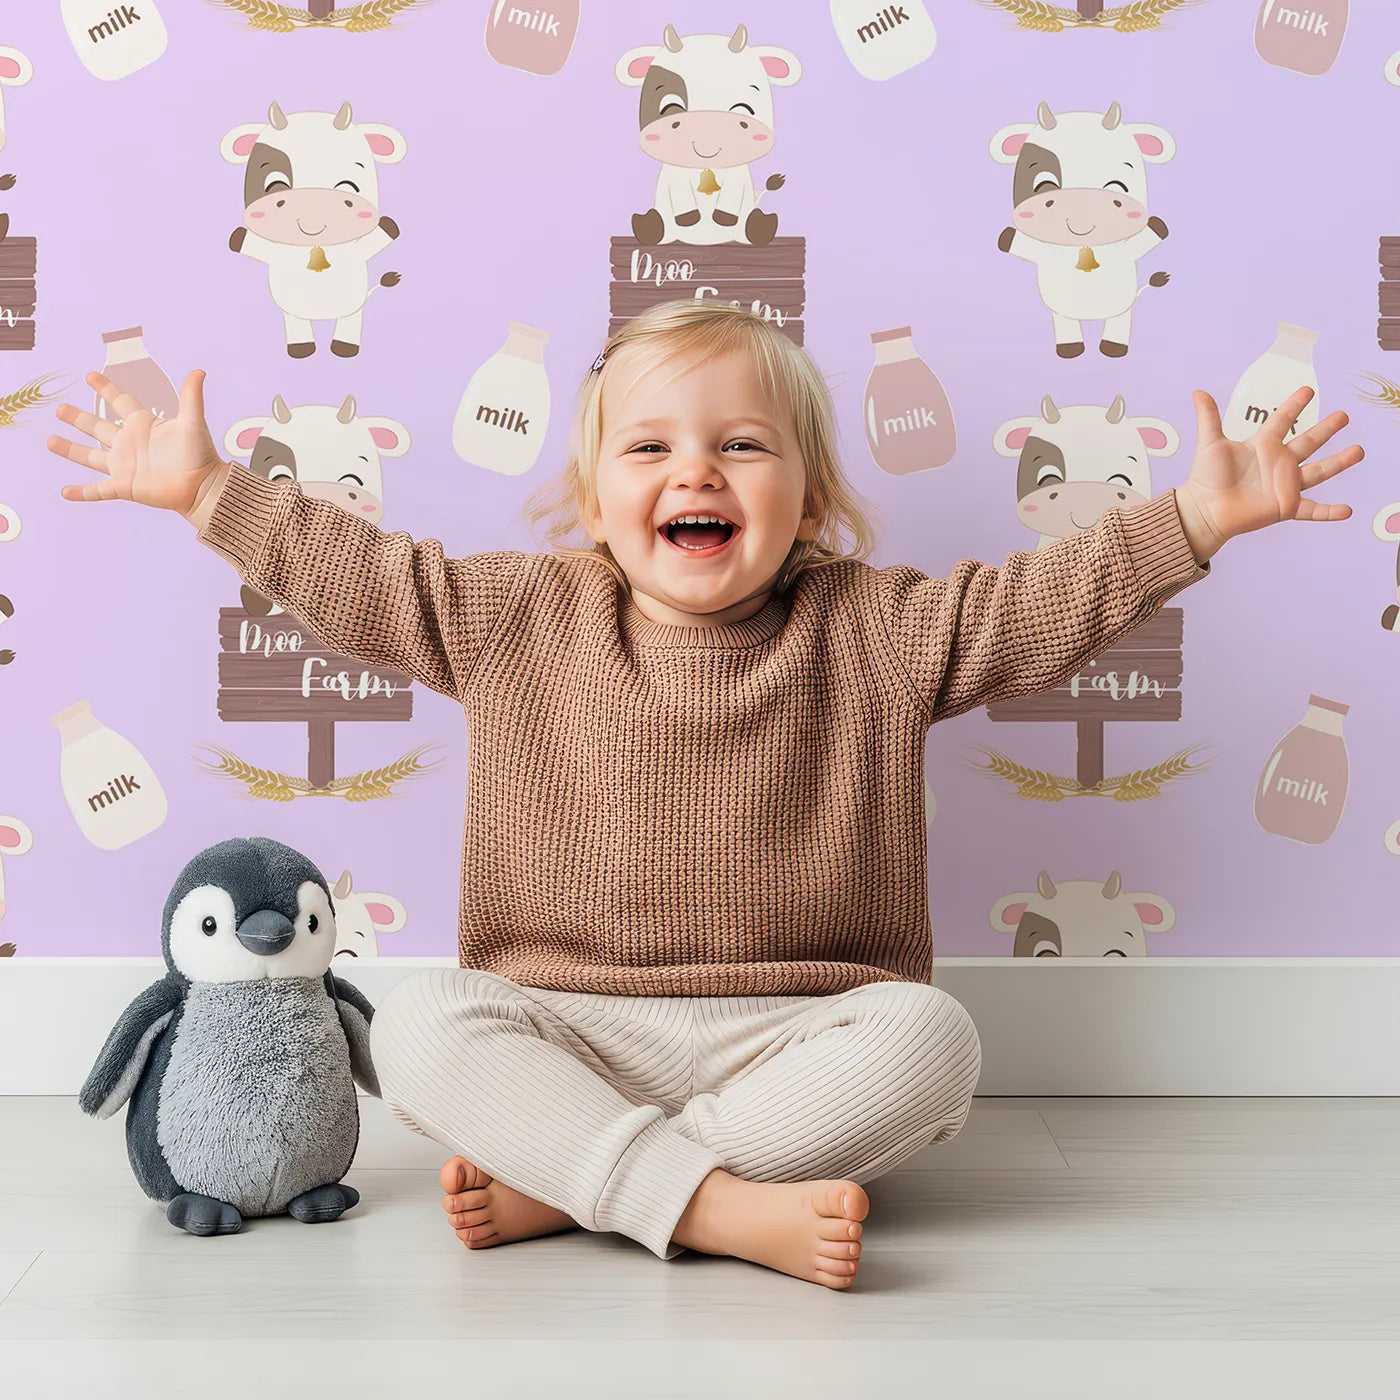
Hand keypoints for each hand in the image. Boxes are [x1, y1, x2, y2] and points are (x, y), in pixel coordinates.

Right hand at [47, 371, 229, 525]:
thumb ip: (191, 397)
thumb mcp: (193, 422)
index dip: (105, 388)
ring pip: (90, 456)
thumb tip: (199, 371)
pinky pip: (98, 490)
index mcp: (142, 424)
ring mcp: (125, 466)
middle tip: (59, 408)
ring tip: (50, 441)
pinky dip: (82, 492)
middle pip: (97, 427)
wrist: (202, 486)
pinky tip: (65, 492)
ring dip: (70, 450)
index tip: (90, 376)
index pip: (120, 401)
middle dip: (78, 418)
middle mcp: (129, 443)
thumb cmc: (200, 453)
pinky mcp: (125, 486)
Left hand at [1175, 386, 1362, 563]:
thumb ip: (1208, 418)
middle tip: (1344, 415)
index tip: (1308, 390)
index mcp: (1263, 444)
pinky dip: (1329, 512)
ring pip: (1318, 471)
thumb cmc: (1206, 477)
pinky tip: (1347, 511)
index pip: (1282, 420)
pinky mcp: (1285, 507)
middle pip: (1308, 442)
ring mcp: (1284, 485)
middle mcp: (1278, 462)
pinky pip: (1312, 510)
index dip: (1294, 405)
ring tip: (1358, 451)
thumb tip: (1198, 392)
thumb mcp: (1209, 444)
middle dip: (1326, 429)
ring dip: (1338, 462)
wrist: (1203, 509)